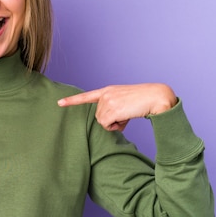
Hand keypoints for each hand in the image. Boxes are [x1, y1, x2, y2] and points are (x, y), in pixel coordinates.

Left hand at [57, 83, 176, 131]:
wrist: (156, 96)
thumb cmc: (144, 101)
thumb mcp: (125, 102)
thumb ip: (113, 108)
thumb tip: (106, 123)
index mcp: (108, 91)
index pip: (87, 96)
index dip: (72, 101)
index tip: (59, 103)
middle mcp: (105, 94)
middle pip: (98, 116)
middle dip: (111, 120)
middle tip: (126, 114)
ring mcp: (108, 101)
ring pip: (102, 122)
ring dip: (115, 123)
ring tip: (128, 114)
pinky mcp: (112, 108)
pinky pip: (107, 125)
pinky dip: (117, 126)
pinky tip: (127, 118)